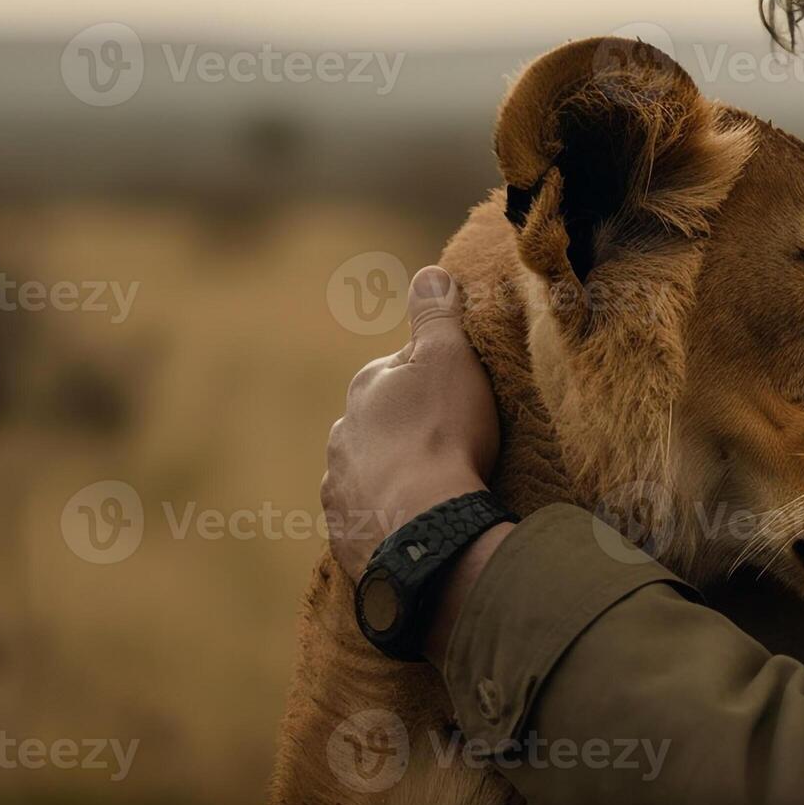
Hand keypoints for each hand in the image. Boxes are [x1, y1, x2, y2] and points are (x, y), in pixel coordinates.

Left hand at [322, 265, 500, 580]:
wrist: (424, 524)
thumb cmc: (443, 434)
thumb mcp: (450, 357)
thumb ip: (436, 314)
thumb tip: (428, 273)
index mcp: (366, 388)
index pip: (400, 374)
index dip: (434, 385)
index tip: (463, 401)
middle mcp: (343, 433)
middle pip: (380, 425)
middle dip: (407, 433)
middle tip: (454, 448)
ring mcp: (340, 486)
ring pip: (369, 472)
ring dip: (395, 478)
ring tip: (437, 492)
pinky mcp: (346, 532)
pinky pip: (368, 518)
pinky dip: (388, 518)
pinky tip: (416, 524)